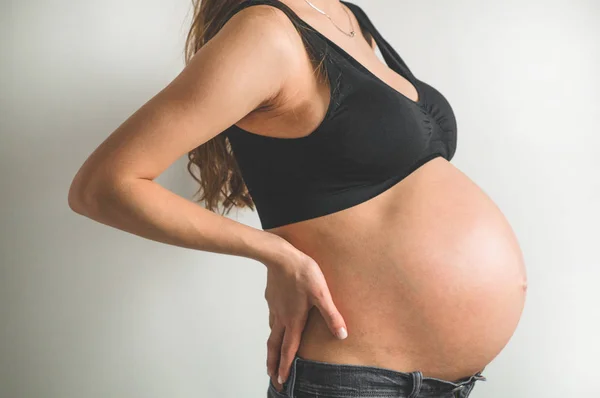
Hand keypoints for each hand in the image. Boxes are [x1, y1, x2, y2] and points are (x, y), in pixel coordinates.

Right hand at [262, 241, 347, 392]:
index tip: (281, 381)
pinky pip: (272, 317)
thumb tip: (342, 335)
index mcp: (293, 320)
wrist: (281, 256)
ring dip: (272, 347)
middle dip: (273, 363)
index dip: (285, 367)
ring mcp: (274, 307)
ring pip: (272, 332)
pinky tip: (276, 322)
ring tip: (273, 354)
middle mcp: (281, 317)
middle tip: (272, 377)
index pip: (288, 349)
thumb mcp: (322, 294)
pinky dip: (273, 328)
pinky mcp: (272, 297)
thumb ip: (331, 315)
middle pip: (274, 346)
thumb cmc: (303, 273)